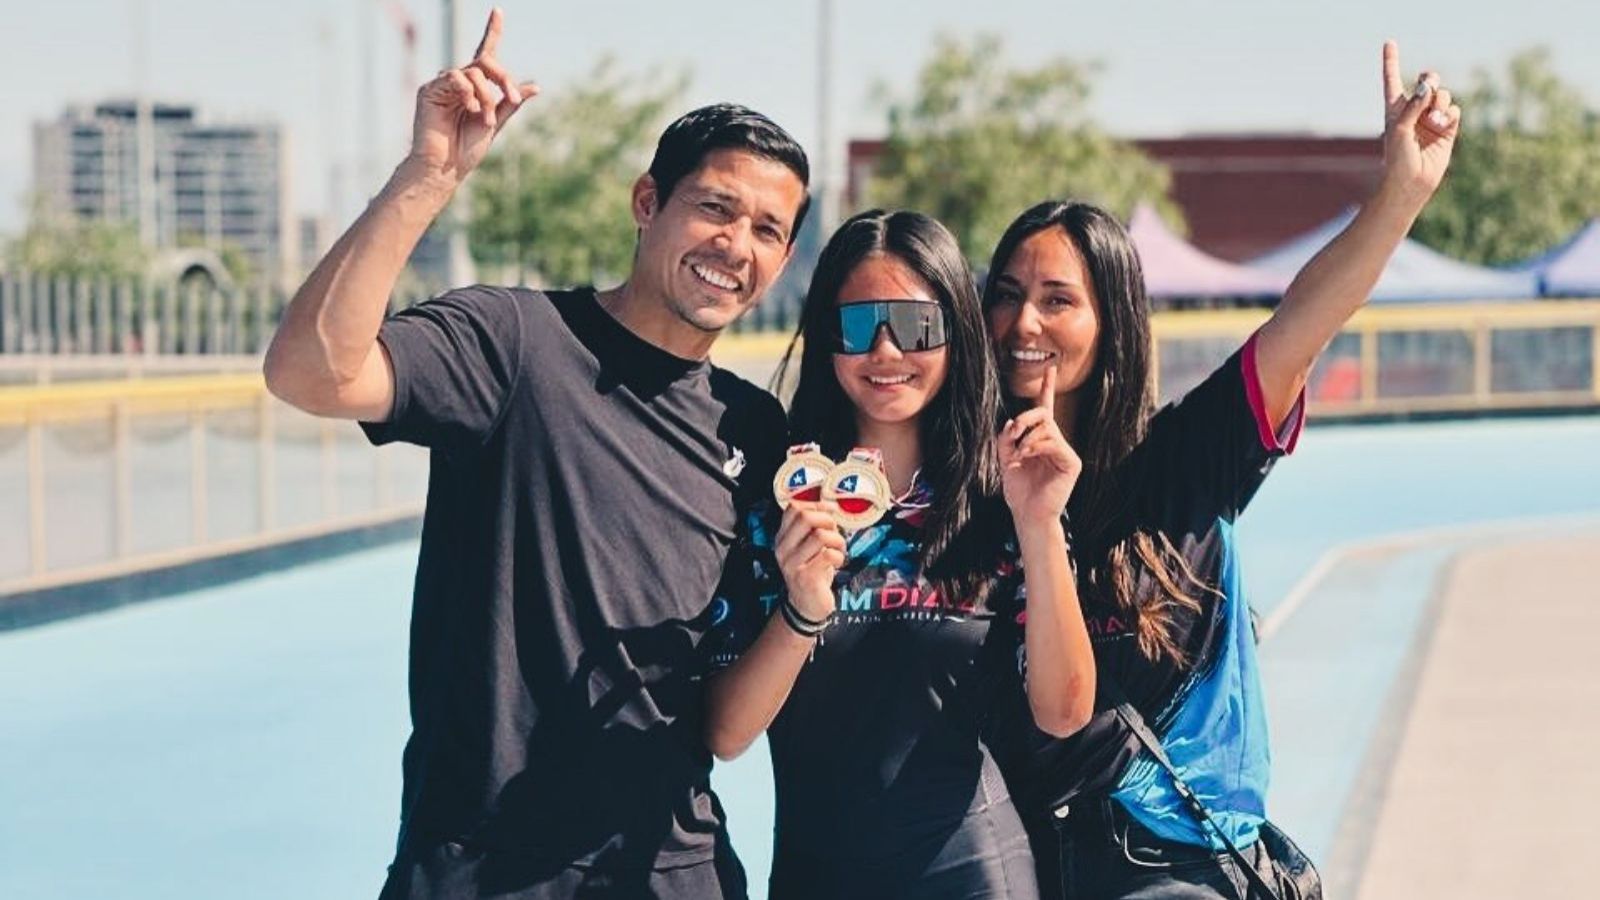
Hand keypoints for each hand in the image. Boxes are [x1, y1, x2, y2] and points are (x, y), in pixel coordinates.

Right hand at [408, 8, 538, 183]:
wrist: (446, 168)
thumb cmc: (467, 149)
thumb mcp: (496, 123)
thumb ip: (511, 103)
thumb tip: (535, 86)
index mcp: (476, 87)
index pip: (485, 53)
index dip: (492, 31)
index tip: (498, 11)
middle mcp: (459, 81)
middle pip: (485, 61)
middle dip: (502, 78)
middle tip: (511, 100)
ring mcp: (444, 84)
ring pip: (473, 72)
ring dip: (486, 95)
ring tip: (485, 119)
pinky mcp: (430, 89)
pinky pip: (455, 78)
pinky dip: (469, 93)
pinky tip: (470, 109)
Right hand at [773, 501, 845, 620]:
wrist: (807, 605)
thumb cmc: (812, 572)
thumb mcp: (809, 546)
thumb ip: (816, 526)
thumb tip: (831, 506)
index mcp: (782, 538)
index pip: (793, 509)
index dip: (816, 506)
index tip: (830, 513)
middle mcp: (783, 549)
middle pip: (805, 517)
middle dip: (827, 521)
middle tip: (834, 533)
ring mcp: (792, 564)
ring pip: (820, 535)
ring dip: (837, 541)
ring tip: (838, 551)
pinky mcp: (805, 577)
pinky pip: (828, 554)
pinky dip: (839, 556)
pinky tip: (837, 563)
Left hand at [999, 365, 1081, 525]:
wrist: (1028, 515)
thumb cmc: (1018, 490)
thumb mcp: (1004, 459)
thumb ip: (1007, 438)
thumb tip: (1013, 421)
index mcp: (1040, 440)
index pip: (1045, 410)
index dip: (1047, 389)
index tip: (1050, 369)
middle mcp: (1055, 442)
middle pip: (1043, 415)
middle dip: (1025, 419)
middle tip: (1012, 432)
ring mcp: (1065, 452)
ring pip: (1047, 427)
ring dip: (1026, 438)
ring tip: (1017, 454)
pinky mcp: (1072, 462)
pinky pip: (1053, 442)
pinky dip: (1035, 447)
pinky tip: (1025, 457)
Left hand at [1379, 40, 1461, 204]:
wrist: (1411, 183)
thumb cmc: (1397, 158)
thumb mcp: (1400, 129)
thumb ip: (1413, 105)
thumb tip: (1426, 85)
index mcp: (1395, 109)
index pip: (1392, 79)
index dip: (1391, 61)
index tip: (1389, 42)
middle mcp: (1413, 111)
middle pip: (1426, 82)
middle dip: (1429, 79)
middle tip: (1428, 82)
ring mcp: (1431, 119)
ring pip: (1442, 95)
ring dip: (1439, 102)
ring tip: (1433, 119)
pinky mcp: (1447, 129)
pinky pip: (1454, 110)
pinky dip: (1449, 113)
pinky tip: (1441, 124)